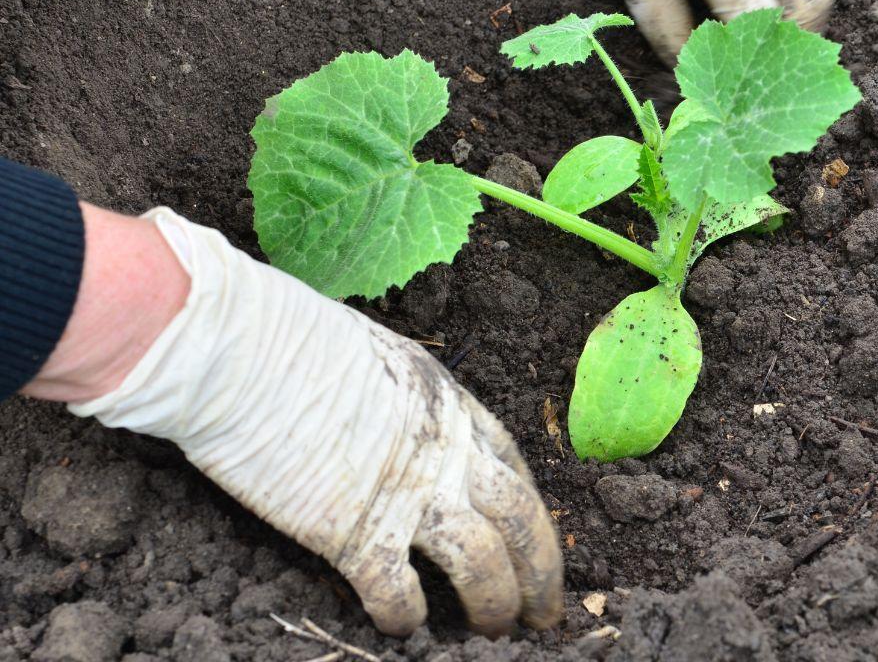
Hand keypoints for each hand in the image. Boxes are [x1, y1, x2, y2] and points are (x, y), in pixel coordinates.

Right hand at [44, 206, 561, 636]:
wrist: (240, 349)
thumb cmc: (291, 338)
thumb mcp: (379, 357)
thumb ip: (405, 403)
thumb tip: (402, 429)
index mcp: (452, 404)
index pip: (514, 470)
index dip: (534, 517)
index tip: (538, 547)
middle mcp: (446, 450)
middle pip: (520, 521)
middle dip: (542, 573)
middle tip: (545, 613)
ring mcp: (408, 494)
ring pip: (482, 564)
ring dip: (496, 603)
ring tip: (497, 632)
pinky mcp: (357, 534)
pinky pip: (399, 594)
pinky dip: (407, 618)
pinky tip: (405, 629)